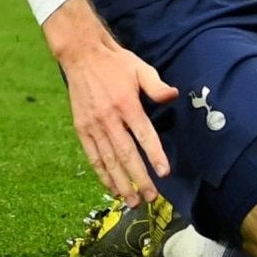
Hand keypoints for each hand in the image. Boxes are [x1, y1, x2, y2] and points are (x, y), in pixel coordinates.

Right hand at [42, 0, 175, 204]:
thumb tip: (173, 95)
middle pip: (126, 154)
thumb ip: (156, 85)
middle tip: (150, 197)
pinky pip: (93, 156)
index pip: (144, 134)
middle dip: (139, 178)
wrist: (82, 55)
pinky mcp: (82, 129)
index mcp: (127, 103)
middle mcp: (109, 118)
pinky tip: (112, 187)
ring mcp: (93, 125)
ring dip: (121, 182)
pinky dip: (102, 174)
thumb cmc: (115, 63)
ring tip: (132, 201)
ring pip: (108, 160)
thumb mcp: (140, 68)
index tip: (164, 172)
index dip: (155, 154)